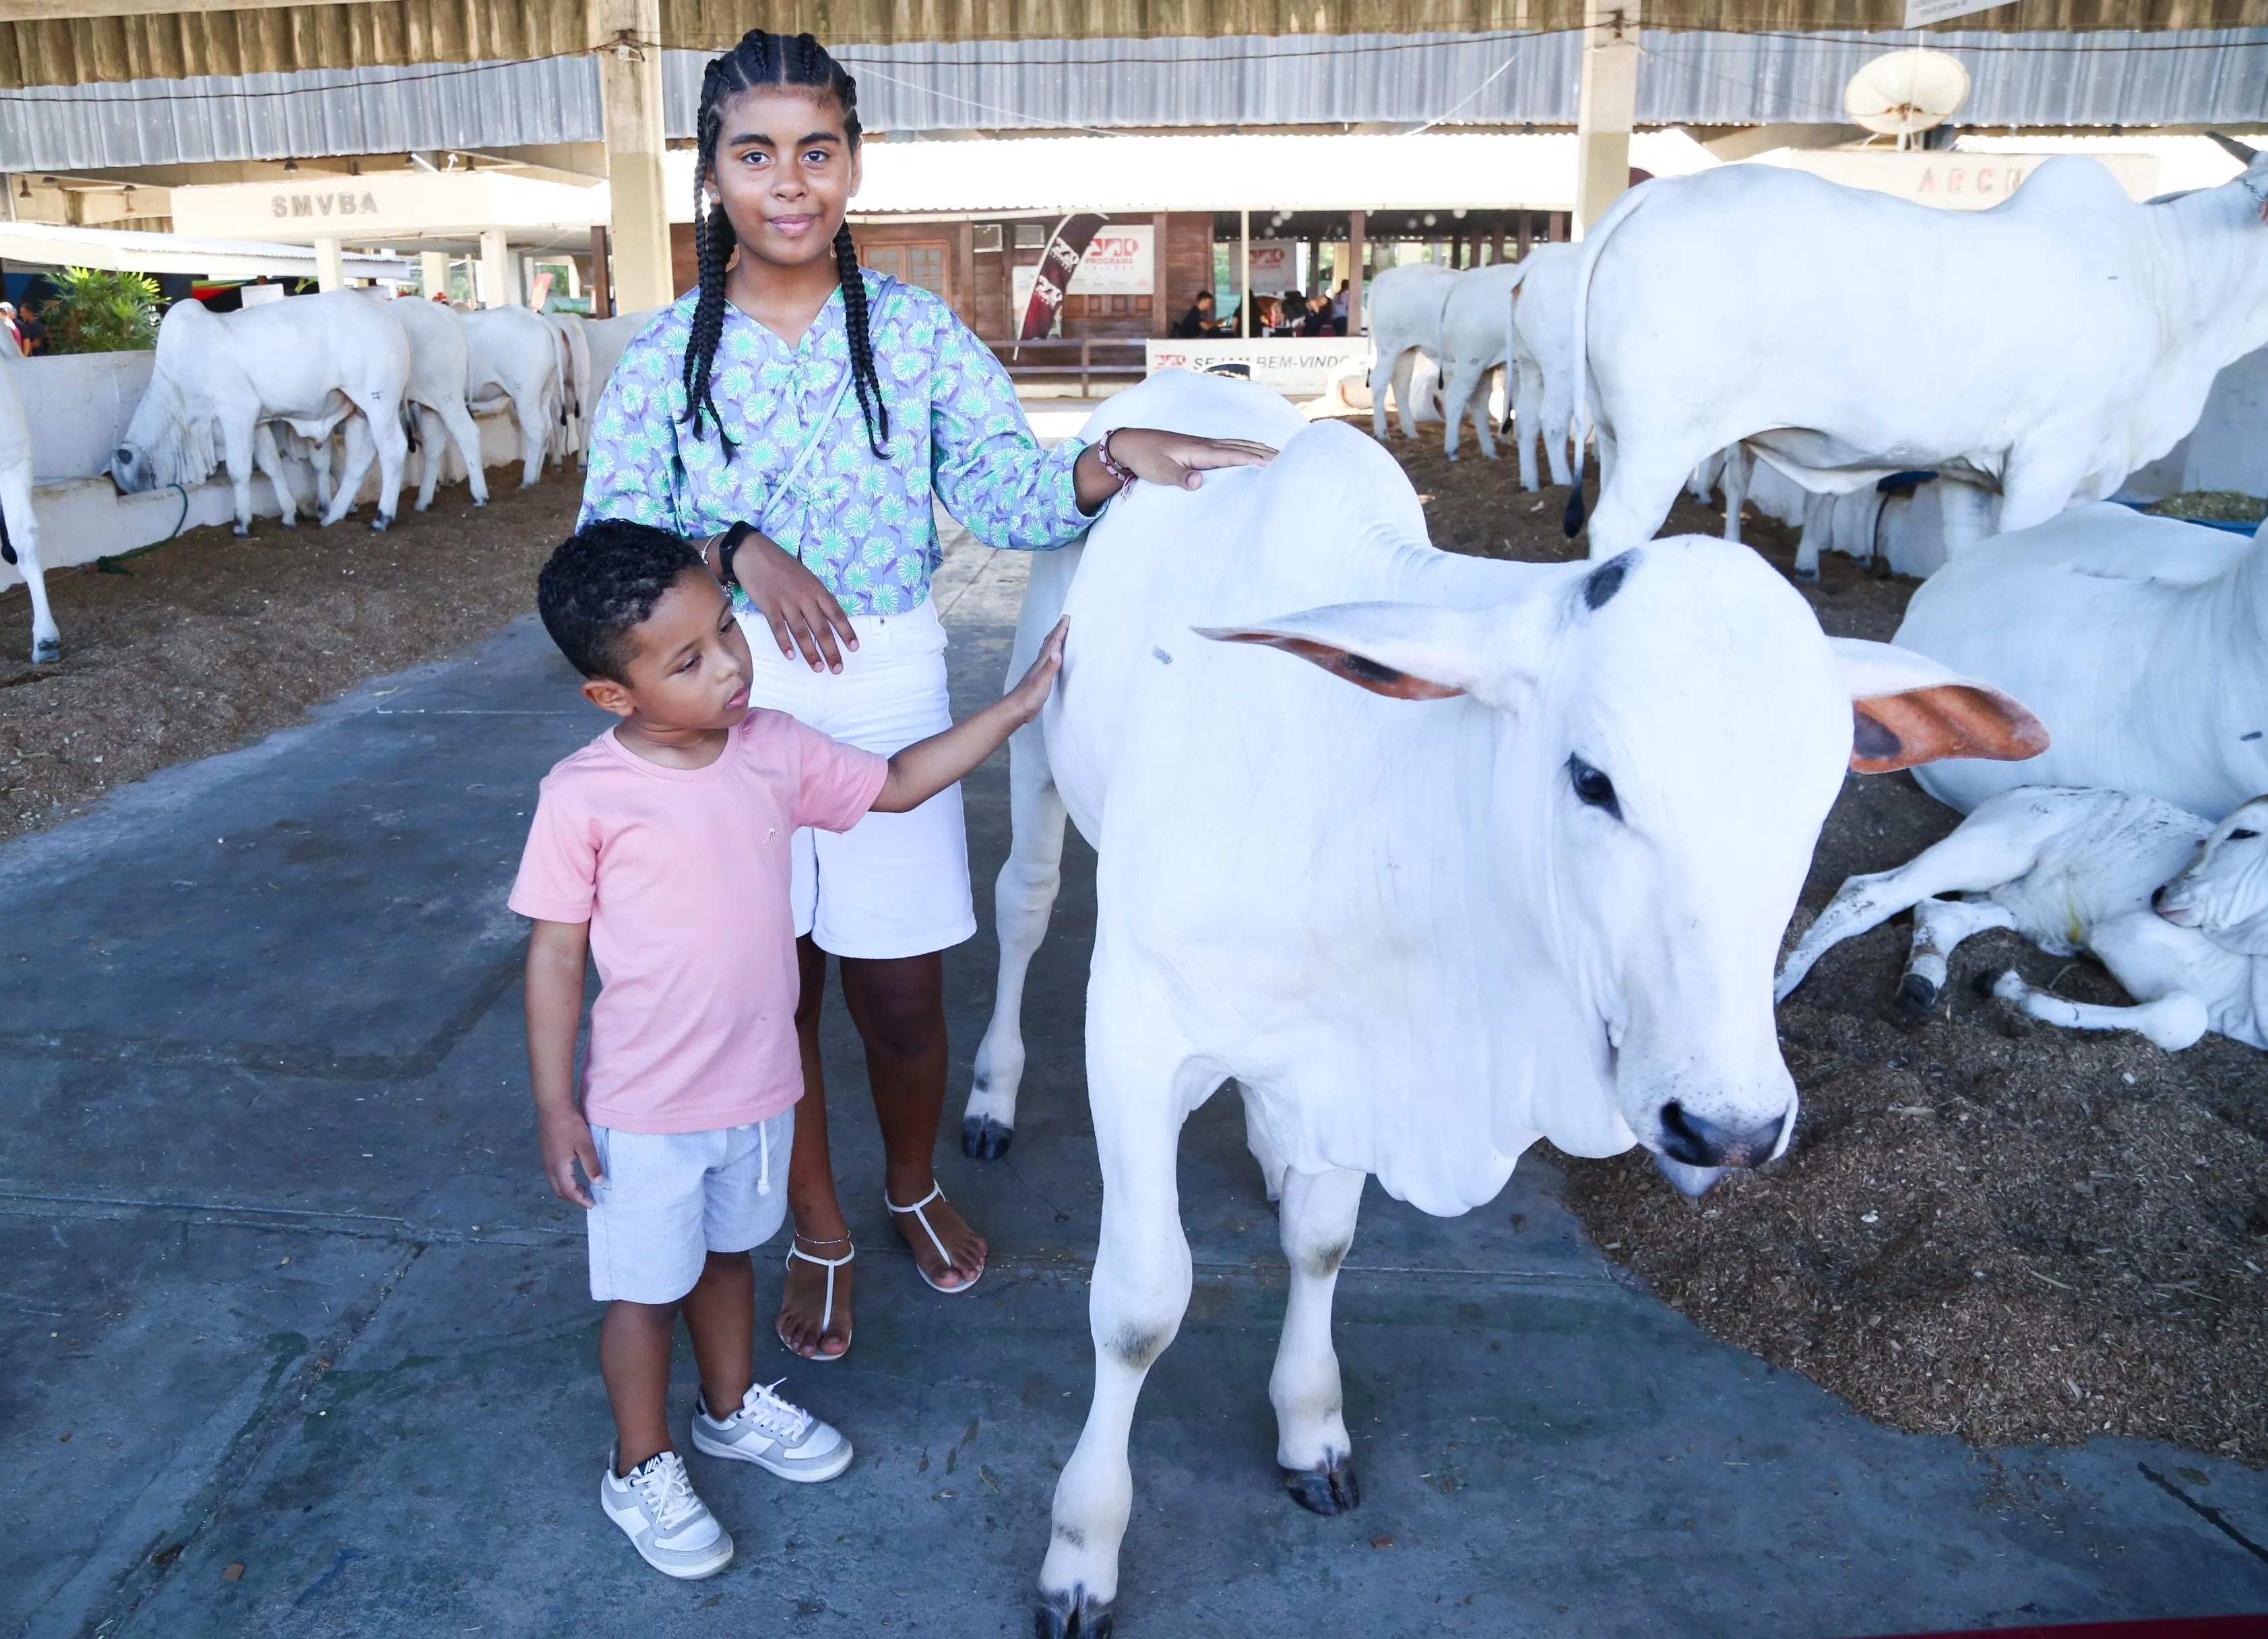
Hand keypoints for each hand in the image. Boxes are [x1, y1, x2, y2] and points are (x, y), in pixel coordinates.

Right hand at [539, 1108, 601, 1208]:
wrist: (553, 1108)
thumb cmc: (570, 1125)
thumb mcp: (585, 1145)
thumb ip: (591, 1165)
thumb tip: (597, 1183)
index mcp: (559, 1168)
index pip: (569, 1191)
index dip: (581, 1200)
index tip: (592, 1204)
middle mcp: (549, 1167)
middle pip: (559, 1191)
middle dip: (573, 1197)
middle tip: (588, 1198)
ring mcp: (545, 1160)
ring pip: (554, 1183)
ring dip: (567, 1189)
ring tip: (582, 1188)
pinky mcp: (545, 1153)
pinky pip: (553, 1175)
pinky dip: (563, 1181)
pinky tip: (572, 1174)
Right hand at [721, 527, 858, 673]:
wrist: (752, 552)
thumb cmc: (781, 564)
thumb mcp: (805, 576)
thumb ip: (815, 596)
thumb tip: (827, 617)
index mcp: (816, 588)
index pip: (836, 613)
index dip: (846, 631)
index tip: (854, 647)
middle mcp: (805, 596)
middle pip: (821, 628)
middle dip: (831, 650)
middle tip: (838, 668)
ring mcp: (786, 602)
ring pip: (801, 631)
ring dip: (810, 652)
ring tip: (818, 668)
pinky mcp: (768, 605)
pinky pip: (778, 628)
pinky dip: (784, 643)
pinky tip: (791, 656)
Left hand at [1003, 618, 1066, 724]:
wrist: (1016, 709)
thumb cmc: (1028, 697)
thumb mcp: (1042, 681)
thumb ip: (1050, 667)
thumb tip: (1056, 652)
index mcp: (1042, 662)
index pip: (1053, 643)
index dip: (1060, 630)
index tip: (1067, 618)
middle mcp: (1040, 664)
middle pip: (1049, 643)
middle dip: (1057, 630)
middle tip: (1064, 620)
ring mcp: (1039, 671)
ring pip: (1048, 651)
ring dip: (1054, 641)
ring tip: (1060, 635)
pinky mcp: (1040, 679)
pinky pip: (1048, 662)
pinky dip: (1053, 655)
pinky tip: (1054, 659)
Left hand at [1106, 427, 1275, 492]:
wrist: (1130, 443)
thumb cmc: (1145, 459)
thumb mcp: (1159, 471)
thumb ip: (1179, 477)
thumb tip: (1198, 482)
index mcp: (1200, 451)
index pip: (1235, 455)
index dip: (1256, 459)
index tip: (1277, 464)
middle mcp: (1206, 445)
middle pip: (1242, 447)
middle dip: (1265, 452)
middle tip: (1289, 458)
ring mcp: (1203, 445)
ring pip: (1237, 444)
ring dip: (1257, 447)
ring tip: (1277, 453)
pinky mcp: (1198, 448)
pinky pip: (1228, 447)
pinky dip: (1244, 447)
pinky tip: (1248, 451)